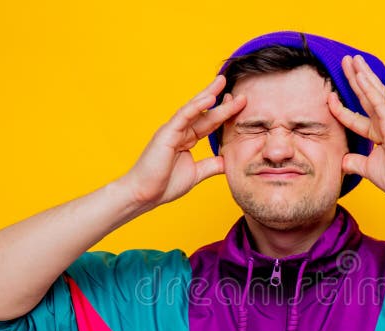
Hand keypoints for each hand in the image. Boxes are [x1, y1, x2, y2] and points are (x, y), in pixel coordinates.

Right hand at [120, 75, 245, 208]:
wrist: (144, 195)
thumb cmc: (164, 185)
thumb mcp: (196, 174)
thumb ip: (211, 165)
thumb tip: (228, 161)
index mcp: (187, 140)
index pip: (209, 123)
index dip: (224, 114)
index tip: (240, 105)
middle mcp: (180, 131)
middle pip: (204, 113)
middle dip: (221, 101)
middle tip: (239, 91)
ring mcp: (173, 130)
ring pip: (194, 109)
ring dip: (209, 94)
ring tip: (222, 82)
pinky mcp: (166, 133)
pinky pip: (183, 116)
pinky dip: (196, 106)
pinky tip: (210, 98)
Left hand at [328, 55, 384, 204]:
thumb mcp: (369, 169)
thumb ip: (356, 163)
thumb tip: (342, 162)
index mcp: (379, 133)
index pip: (355, 116)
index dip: (341, 108)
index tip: (329, 97)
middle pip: (366, 96)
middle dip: (355, 78)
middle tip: (346, 60)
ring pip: (374, 93)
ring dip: (362, 74)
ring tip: (353, 59)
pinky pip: (379, 102)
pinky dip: (369, 88)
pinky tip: (360, 75)